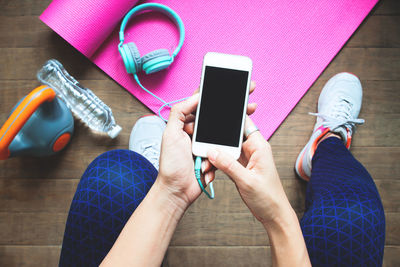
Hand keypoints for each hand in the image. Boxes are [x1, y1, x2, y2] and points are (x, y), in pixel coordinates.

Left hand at [158, 82, 256, 206]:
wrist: (177, 191)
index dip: (215, 92)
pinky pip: (226, 147)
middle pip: (217, 114)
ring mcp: (206, 143)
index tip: (230, 84)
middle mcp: (197, 131)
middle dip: (232, 105)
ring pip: (224, 130)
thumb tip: (196, 96)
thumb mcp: (170, 134)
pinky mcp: (215, 154)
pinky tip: (236, 141)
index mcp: (186, 123)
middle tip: (248, 95)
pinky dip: (230, 146)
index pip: (202, 103)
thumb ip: (180, 112)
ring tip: (249, 112)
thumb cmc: (170, 164)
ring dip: (235, 124)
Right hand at [207, 117, 292, 224]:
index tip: (214, 116)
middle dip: (216, 141)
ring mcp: (246, 159)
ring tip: (204, 164)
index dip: (231, 118)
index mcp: (259, 147)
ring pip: (226, 149)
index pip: (244, 124)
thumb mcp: (246, 181)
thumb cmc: (268, 198)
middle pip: (231, 137)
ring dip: (214, 156)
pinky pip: (225, 161)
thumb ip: (228, 165)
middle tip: (203, 146)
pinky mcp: (240, 168)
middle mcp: (253, 150)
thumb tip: (212, 151)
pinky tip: (209, 171)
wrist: (273, 215)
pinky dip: (216, 165)